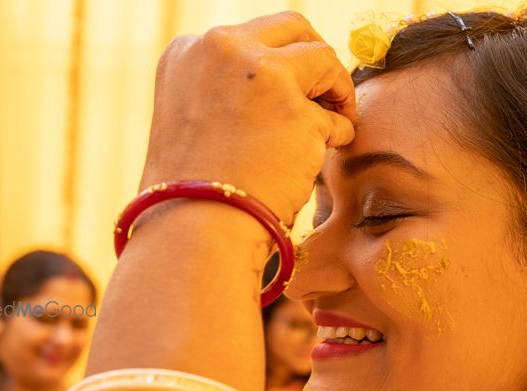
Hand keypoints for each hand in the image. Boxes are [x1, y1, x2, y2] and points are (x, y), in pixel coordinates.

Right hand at [140, 12, 355, 222]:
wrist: (193, 228)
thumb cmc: (191, 191)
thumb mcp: (192, 120)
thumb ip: (229, 91)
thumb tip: (284, 87)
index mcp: (188, 51)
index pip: (250, 37)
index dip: (278, 65)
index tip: (286, 94)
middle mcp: (223, 50)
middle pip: (294, 28)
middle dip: (317, 60)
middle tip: (327, 95)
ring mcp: (263, 76)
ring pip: (324, 59)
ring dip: (337, 91)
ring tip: (332, 127)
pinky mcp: (298, 111)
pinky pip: (338, 117)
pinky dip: (338, 136)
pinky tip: (318, 159)